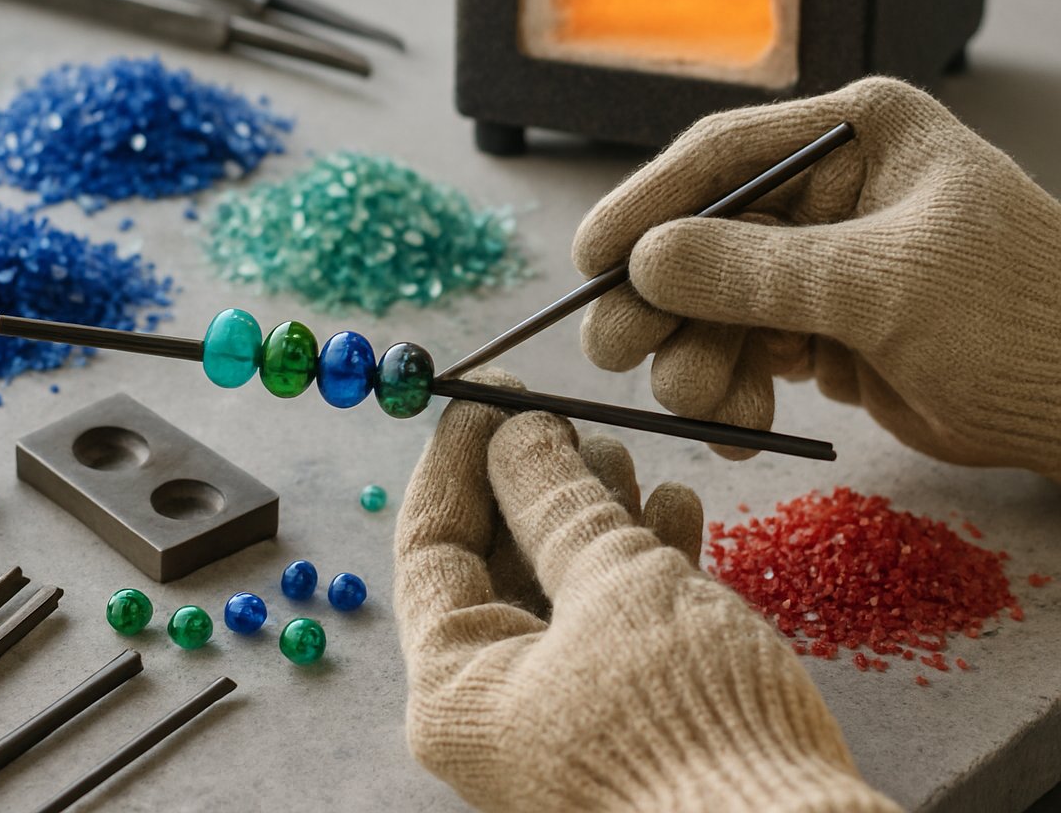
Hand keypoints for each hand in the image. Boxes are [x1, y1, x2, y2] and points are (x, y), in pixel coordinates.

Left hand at [394, 376, 896, 812]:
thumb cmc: (688, 723)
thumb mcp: (614, 584)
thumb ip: (556, 501)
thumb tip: (514, 429)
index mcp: (457, 688)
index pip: (430, 548)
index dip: (458, 462)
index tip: (488, 397)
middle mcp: (498, 706)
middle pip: (499, 562)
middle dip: (540, 483)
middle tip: (574, 420)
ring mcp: (564, 714)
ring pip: (565, 585)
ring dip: (596, 513)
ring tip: (629, 454)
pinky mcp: (630, 716)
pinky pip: (617, 621)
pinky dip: (643, 561)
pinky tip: (674, 507)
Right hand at [574, 76, 1060, 473]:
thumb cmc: (1021, 319)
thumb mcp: (881, 284)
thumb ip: (756, 271)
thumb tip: (643, 261)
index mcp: (856, 137)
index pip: (721, 157)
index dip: (646, 205)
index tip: (590, 258)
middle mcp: (830, 192)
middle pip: (704, 239)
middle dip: (662, 302)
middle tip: (616, 349)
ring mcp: (823, 264)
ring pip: (714, 307)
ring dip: (697, 362)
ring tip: (709, 408)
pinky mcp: (825, 331)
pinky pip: (743, 355)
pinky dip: (732, 395)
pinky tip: (745, 427)